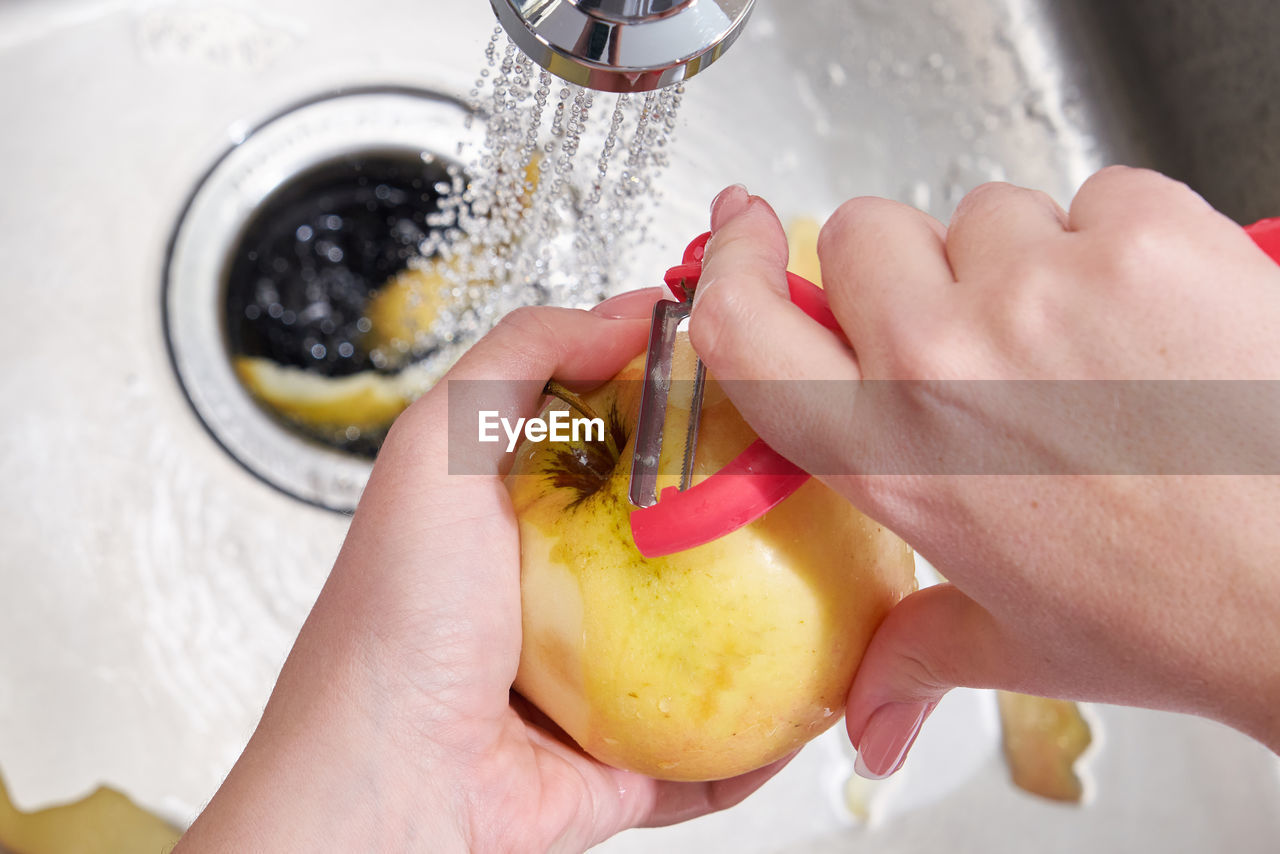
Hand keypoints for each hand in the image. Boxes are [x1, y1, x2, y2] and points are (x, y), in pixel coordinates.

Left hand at [176, 293, 790, 852]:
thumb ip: (516, 361)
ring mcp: (596, 682)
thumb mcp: (436, 449)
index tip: (759, 380)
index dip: (685, 402)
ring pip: (707, 643)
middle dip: (745, 511)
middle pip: (675, 538)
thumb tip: (628, 315)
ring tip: (846, 586)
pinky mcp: (624, 761)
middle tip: (822, 482)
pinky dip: (767, 732)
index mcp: (518, 517)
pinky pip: (713, 746)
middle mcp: (560, 594)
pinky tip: (820, 699)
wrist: (386, 792)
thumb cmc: (396, 620)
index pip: (621, 438)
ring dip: (773, 621)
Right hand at [688, 169, 1279, 778]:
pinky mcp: (1141, 235)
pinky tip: (1157, 316)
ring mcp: (1038, 289)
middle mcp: (942, 363)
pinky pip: (1098, 195)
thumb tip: (867, 723)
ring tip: (1090, 340)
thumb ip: (908, 660)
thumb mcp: (1012, 643)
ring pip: (989, 213)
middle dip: (913, 269)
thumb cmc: (1176, 610)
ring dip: (1025, 259)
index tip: (742, 230)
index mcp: (890, 455)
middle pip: (869, 235)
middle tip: (978, 326)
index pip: (746, 328)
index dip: (732, 264)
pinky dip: (1122, 239)